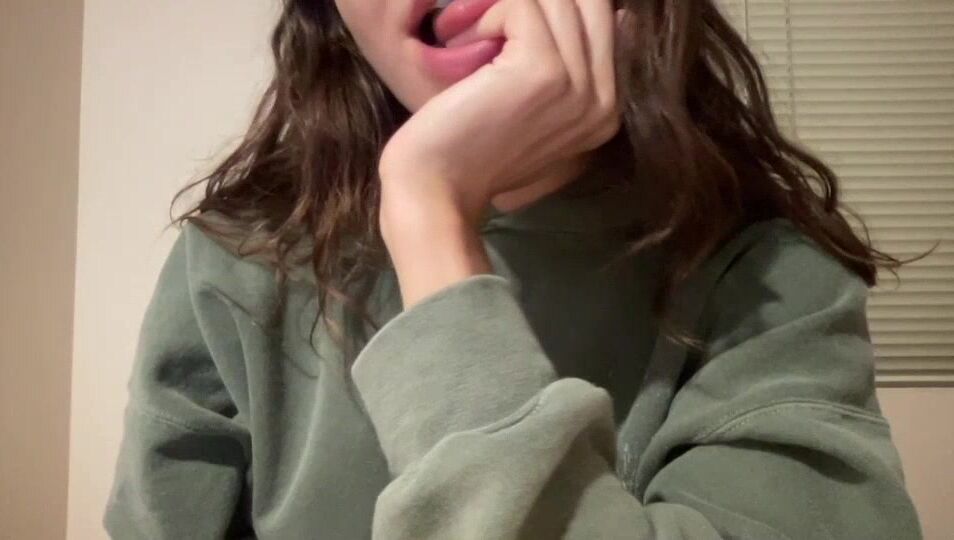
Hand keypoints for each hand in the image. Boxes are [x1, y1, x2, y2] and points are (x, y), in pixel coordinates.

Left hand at [379, 0, 623, 224]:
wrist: (435, 189)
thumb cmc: (469, 151)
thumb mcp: (530, 109)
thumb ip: (565, 68)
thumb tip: (612, 14)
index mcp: (607, 109)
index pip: (603, 18)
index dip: (554, 6)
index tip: (510, 21)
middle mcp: (604, 98)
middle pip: (590, 2)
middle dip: (533, 1)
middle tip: (490, 20)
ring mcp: (579, 84)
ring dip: (501, 6)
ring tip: (468, 34)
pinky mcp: (544, 70)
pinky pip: (521, 3)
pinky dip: (484, 14)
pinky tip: (461, 44)